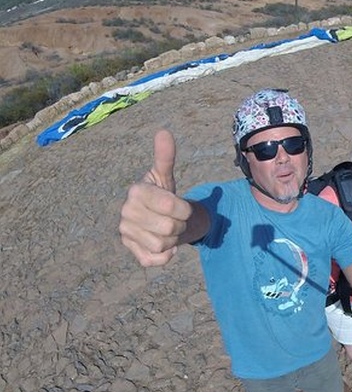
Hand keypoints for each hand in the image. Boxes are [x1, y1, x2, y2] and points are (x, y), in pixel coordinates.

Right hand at [119, 130, 192, 266]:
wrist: (157, 218)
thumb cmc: (163, 195)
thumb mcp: (165, 176)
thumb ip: (165, 157)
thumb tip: (164, 132)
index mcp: (136, 192)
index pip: (173, 206)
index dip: (184, 209)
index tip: (180, 206)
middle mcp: (126, 213)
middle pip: (170, 228)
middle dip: (179, 225)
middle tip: (174, 219)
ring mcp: (127, 234)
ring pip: (164, 244)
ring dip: (174, 239)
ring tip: (168, 230)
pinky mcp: (132, 252)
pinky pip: (155, 260)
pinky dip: (166, 256)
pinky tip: (166, 246)